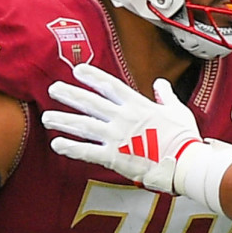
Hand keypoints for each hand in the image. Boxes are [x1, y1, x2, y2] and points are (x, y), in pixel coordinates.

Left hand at [43, 63, 202, 191]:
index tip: (77, 70)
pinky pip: (87, 151)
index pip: (109, 85)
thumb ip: (166, 95)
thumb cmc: (184, 138)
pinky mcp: (114, 157)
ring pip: (83, 125)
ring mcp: (116, 137)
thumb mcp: (178, 110)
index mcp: (138, 104)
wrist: (185, 163)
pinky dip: (70, 148)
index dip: (92, 76)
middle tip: (53, 89)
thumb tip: (160, 84)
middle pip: (90, 102)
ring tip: (47, 117)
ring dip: (63, 120)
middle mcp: (123, 118)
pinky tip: (57, 144)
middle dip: (69, 94)